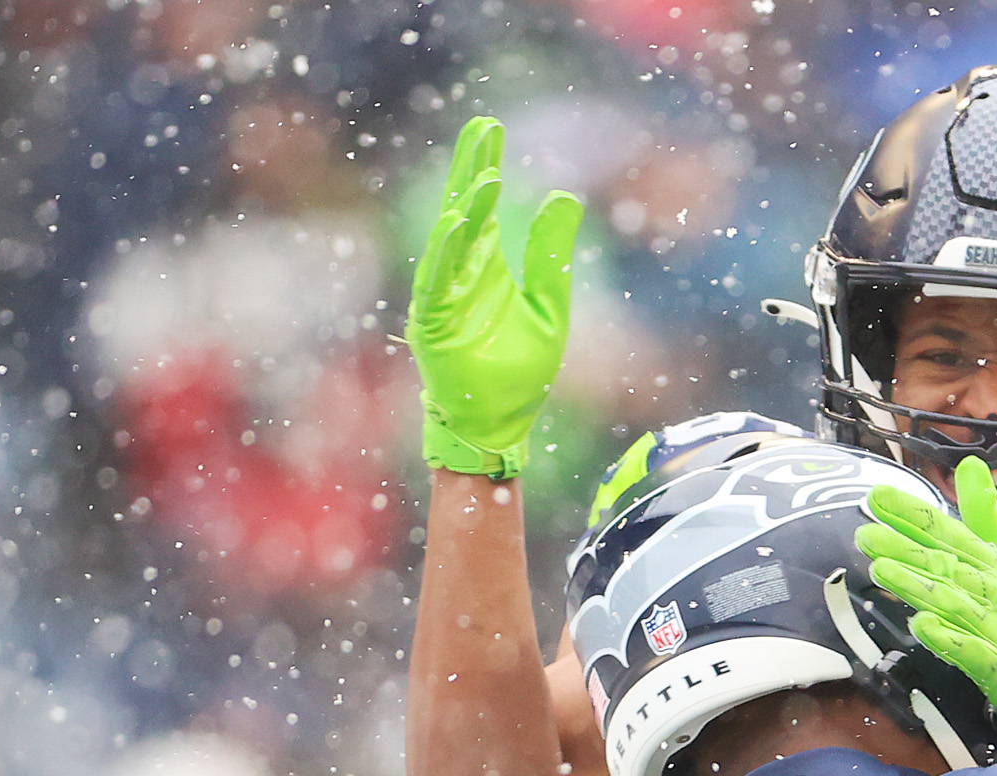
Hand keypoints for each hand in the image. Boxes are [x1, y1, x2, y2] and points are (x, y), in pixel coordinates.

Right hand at [405, 117, 581, 479]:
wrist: (498, 425)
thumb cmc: (519, 373)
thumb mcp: (548, 307)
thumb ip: (552, 256)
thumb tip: (563, 197)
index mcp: (485, 267)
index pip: (482, 206)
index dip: (484, 166)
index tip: (492, 129)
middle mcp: (460, 274)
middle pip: (462, 208)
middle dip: (472, 168)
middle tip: (484, 128)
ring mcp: (443, 296)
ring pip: (452, 240)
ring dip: (468, 207)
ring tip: (487, 173)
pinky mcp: (433, 322)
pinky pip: (438, 280)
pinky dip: (448, 250)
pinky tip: (459, 221)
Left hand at [857, 457, 996, 748]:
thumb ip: (985, 516)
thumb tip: (968, 463)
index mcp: (995, 563)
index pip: (949, 533)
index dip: (913, 516)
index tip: (876, 497)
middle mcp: (994, 590)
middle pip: (946, 566)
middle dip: (905, 550)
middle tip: (865, 535)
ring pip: (954, 603)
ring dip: (919, 587)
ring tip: (881, 572)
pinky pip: (973, 651)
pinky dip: (949, 639)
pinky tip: (923, 627)